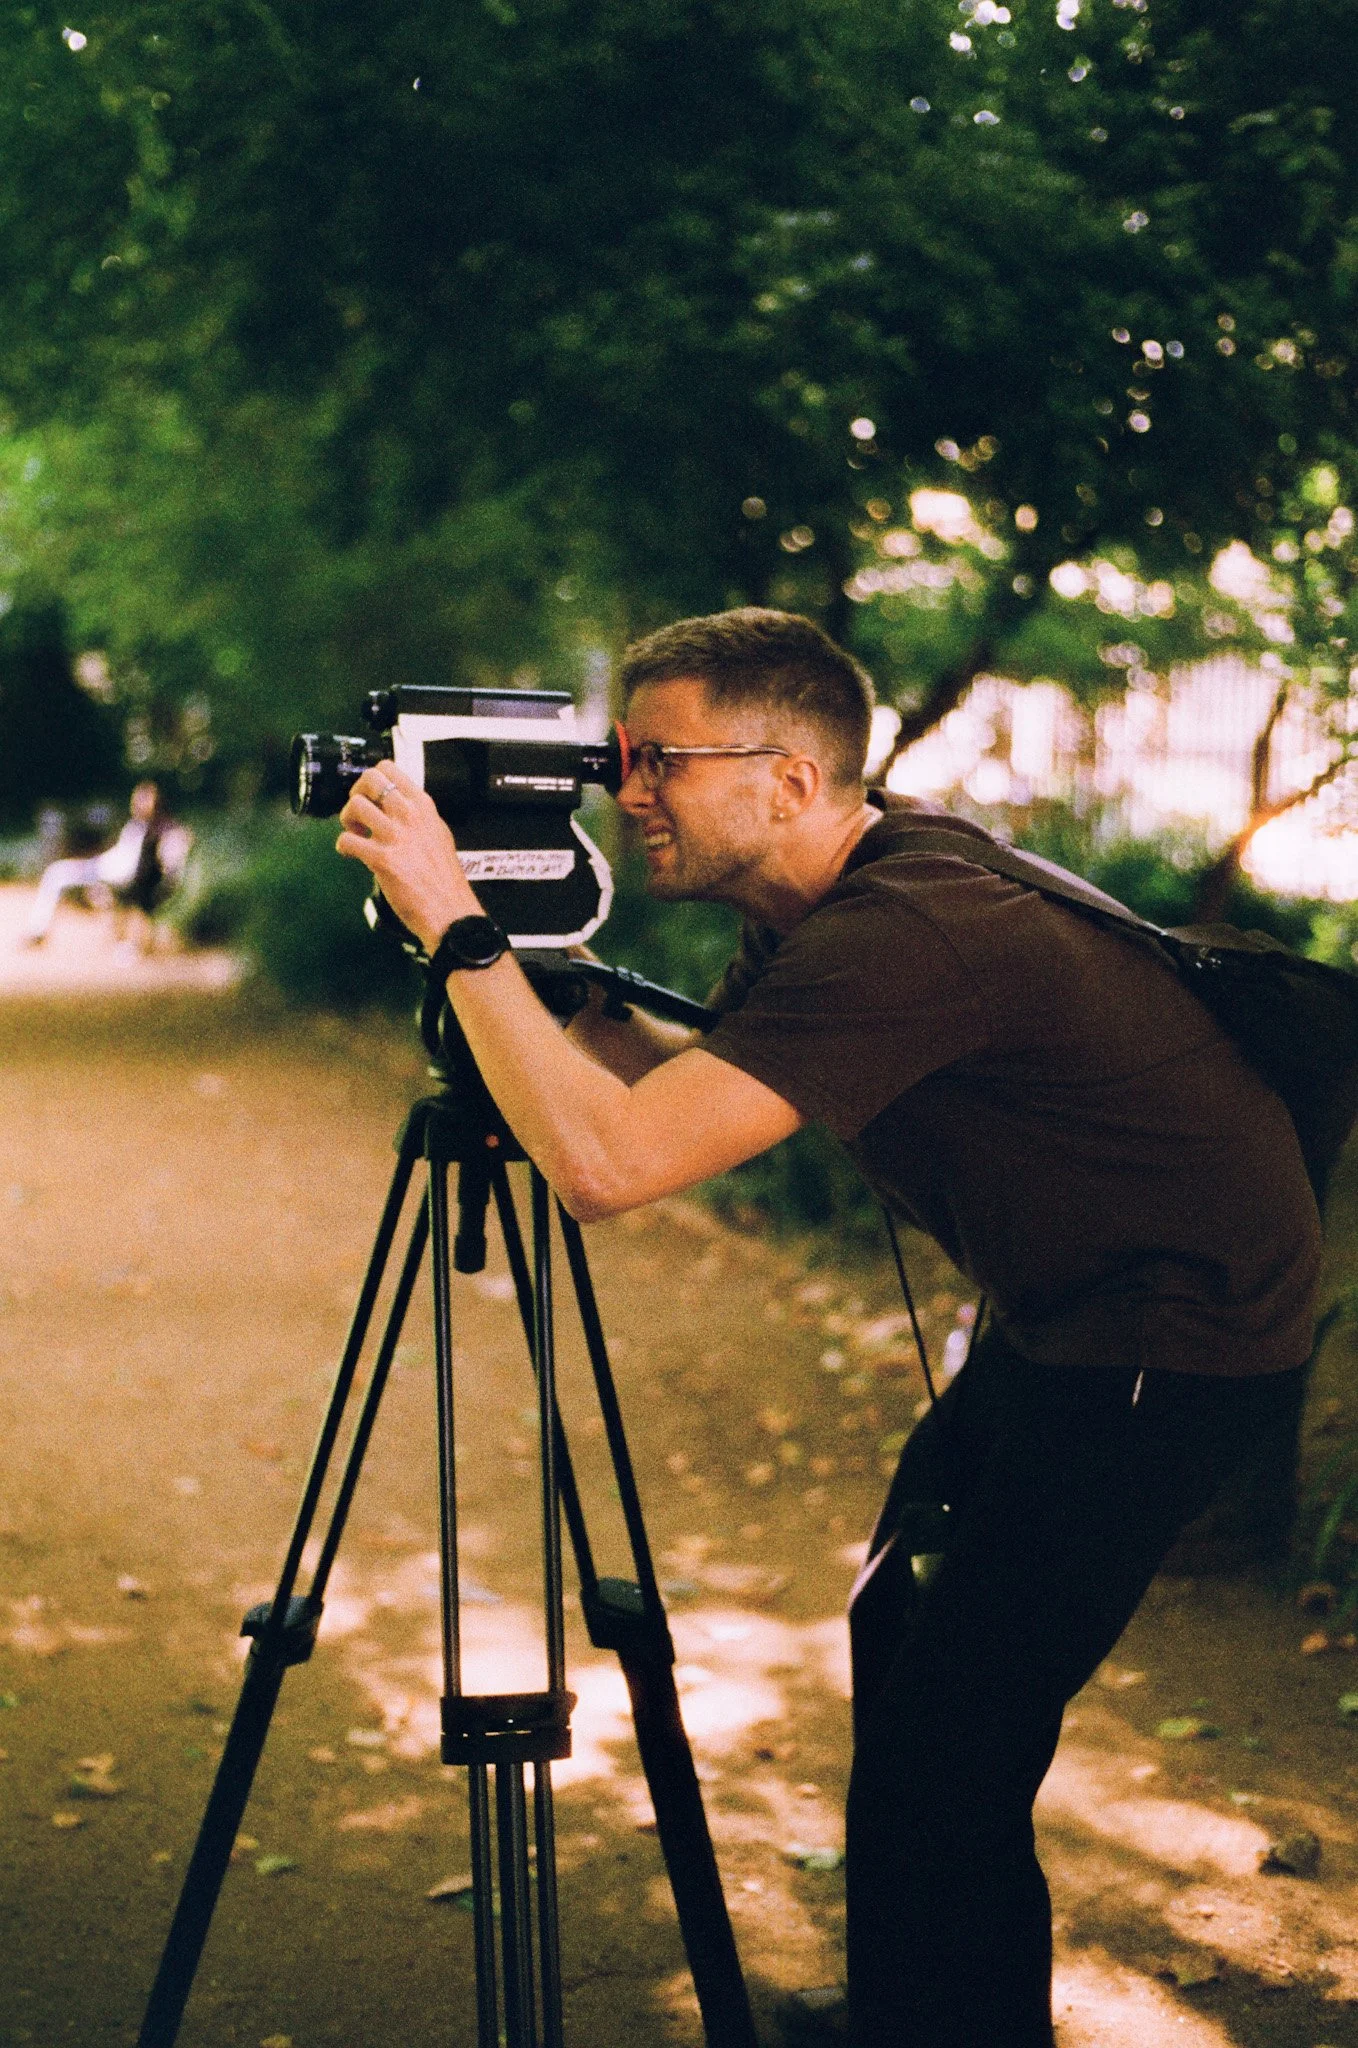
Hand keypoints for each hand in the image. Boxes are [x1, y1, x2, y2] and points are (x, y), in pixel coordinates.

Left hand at [335, 760, 479, 952]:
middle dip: (356, 794)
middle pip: (369, 780)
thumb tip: (397, 805)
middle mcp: (410, 816)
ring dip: (347, 820)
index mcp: (424, 806)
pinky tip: (352, 854)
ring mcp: (396, 836)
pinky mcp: (382, 859)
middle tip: (359, 813)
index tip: (370, 796)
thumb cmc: (445, 880)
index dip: (372, 781)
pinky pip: (346, 841)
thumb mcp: (439, 834)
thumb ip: (418, 816)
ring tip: (356, 834)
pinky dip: (344, 847)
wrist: (450, 912)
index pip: (389, 769)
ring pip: (354, 806)